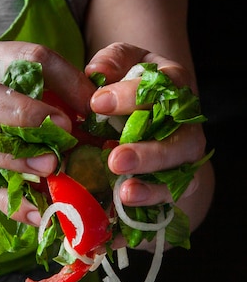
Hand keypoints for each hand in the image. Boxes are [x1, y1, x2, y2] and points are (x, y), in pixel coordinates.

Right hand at [0, 40, 94, 223]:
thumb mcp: (9, 80)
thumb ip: (46, 92)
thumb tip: (98, 118)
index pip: (30, 58)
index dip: (66, 80)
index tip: (92, 105)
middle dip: (30, 113)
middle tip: (65, 129)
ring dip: (19, 158)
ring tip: (50, 167)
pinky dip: (11, 201)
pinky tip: (36, 213)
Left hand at [85, 42, 207, 208]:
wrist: (143, 122)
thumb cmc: (128, 89)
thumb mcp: (122, 65)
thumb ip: (112, 62)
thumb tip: (95, 72)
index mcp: (173, 90)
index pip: (163, 90)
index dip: (131, 97)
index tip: (96, 103)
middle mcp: (185, 128)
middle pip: (179, 143)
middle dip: (148, 154)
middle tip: (116, 160)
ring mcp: (182, 163)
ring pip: (177, 179)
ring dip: (152, 189)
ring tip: (125, 193)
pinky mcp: (171, 192)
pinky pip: (163, 207)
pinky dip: (142, 214)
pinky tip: (121, 218)